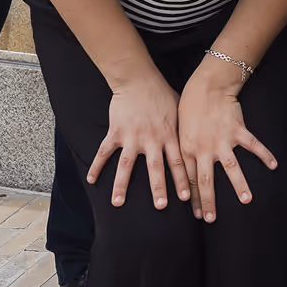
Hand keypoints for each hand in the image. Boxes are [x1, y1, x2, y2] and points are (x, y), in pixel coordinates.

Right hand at [88, 75, 190, 210]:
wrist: (139, 80)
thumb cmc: (162, 93)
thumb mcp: (179, 109)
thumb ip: (183, 128)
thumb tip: (195, 142)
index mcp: (168, 134)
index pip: (178, 161)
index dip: (182, 179)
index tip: (185, 198)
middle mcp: (151, 138)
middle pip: (155, 167)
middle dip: (158, 187)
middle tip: (160, 206)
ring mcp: (132, 136)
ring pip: (127, 165)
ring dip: (122, 185)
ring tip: (118, 203)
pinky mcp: (116, 132)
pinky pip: (104, 152)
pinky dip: (97, 166)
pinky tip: (91, 181)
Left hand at [178, 58, 277, 222]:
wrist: (207, 87)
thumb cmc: (190, 106)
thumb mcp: (179, 131)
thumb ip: (183, 151)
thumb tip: (182, 168)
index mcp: (188, 151)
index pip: (190, 181)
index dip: (194, 200)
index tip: (197, 215)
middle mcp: (205, 149)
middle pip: (206, 181)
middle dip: (209, 202)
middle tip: (211, 219)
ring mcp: (222, 141)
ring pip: (231, 168)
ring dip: (239, 185)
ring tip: (246, 200)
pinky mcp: (238, 130)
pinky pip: (253, 145)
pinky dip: (264, 155)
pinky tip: (274, 165)